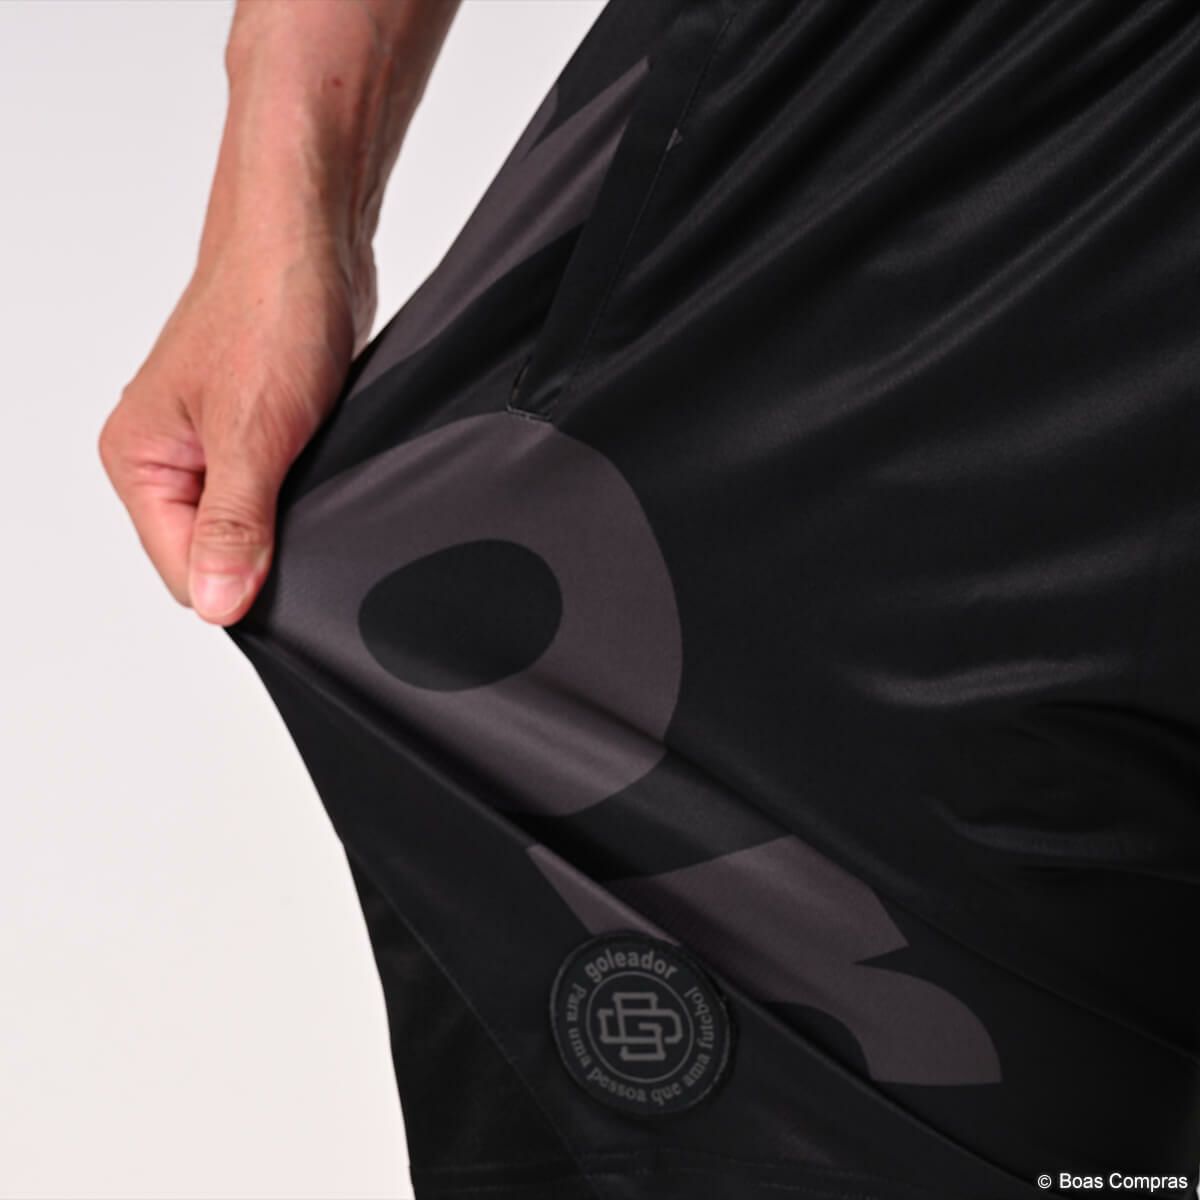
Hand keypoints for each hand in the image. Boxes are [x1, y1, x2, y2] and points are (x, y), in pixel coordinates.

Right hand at [99, 231, 375, 624]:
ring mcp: (211, 443)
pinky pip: (274, 490)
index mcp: (137, 459)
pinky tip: (322, 472)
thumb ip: (233, 525)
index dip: (234, 585)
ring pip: (247, 524)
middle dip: (262, 552)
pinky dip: (301, 493)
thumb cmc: (269, 308)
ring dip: (285, 520)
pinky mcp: (256, 429)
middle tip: (308, 520)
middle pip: (211, 553)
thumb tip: (216, 602)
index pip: (179, 571)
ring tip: (313, 481)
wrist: (311, 237)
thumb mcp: (252, 433)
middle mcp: (165, 455)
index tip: (285, 572)